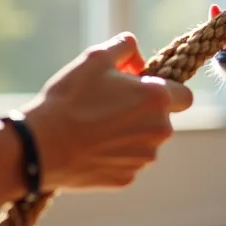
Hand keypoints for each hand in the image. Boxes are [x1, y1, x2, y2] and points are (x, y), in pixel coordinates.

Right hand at [21, 32, 194, 189]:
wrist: (40, 147)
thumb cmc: (69, 99)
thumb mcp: (95, 58)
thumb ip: (125, 47)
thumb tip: (137, 56)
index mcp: (157, 99)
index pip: (184, 95)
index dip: (166, 90)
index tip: (143, 89)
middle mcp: (159, 131)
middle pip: (162, 120)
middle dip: (143, 112)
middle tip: (109, 106)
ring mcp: (143, 158)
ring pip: (145, 142)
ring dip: (129, 134)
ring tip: (95, 127)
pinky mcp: (126, 178)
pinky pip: (126, 162)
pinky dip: (113, 155)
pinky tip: (89, 147)